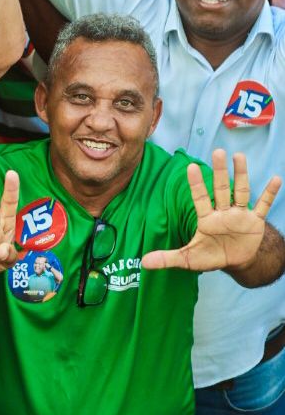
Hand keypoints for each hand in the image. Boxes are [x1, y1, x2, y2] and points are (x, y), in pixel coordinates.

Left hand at [143, 150, 280, 272]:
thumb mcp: (188, 259)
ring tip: (238, 156)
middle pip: (220, 188)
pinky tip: (276, 179)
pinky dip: (269, 194)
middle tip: (217, 151)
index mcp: (206, 219)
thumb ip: (168, 258)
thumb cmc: (211, 256)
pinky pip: (263, 205)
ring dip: (241, 175)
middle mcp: (222, 212)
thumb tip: (143, 263)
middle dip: (219, 171)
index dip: (196, 183)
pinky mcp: (255, 222)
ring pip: (240, 192)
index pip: (199, 198)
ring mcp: (239, 215)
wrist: (236, 262)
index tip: (190, 166)